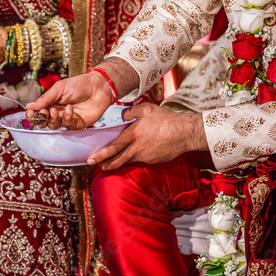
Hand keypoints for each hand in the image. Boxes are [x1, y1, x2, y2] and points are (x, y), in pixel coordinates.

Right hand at [26, 71, 112, 129]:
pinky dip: (67, 118)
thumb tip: (29, 106)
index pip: (38, 113)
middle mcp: (57, 112)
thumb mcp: (59, 88)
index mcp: (51, 103)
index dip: (32, 115)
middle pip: (44, 122)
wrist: (98, 87)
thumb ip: (45, 98)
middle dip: (41, 119)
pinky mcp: (77, 124)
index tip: (30, 113)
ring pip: (54, 126)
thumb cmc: (79, 84)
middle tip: (43, 112)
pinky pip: (68, 125)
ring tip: (56, 110)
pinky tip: (70, 109)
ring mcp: (67, 119)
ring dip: (53, 119)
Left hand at [87, 103, 208, 169]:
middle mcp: (136, 148)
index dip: (101, 154)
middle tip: (95, 165)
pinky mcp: (152, 160)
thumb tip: (121, 116)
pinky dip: (133, 158)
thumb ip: (130, 111)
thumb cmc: (165, 119)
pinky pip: (139, 159)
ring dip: (117, 162)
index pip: (113, 147)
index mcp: (133, 135)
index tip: (91, 159)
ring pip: (127, 161)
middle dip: (104, 164)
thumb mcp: (146, 109)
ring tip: (109, 163)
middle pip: (117, 160)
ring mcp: (145, 156)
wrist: (184, 133)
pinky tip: (132, 155)